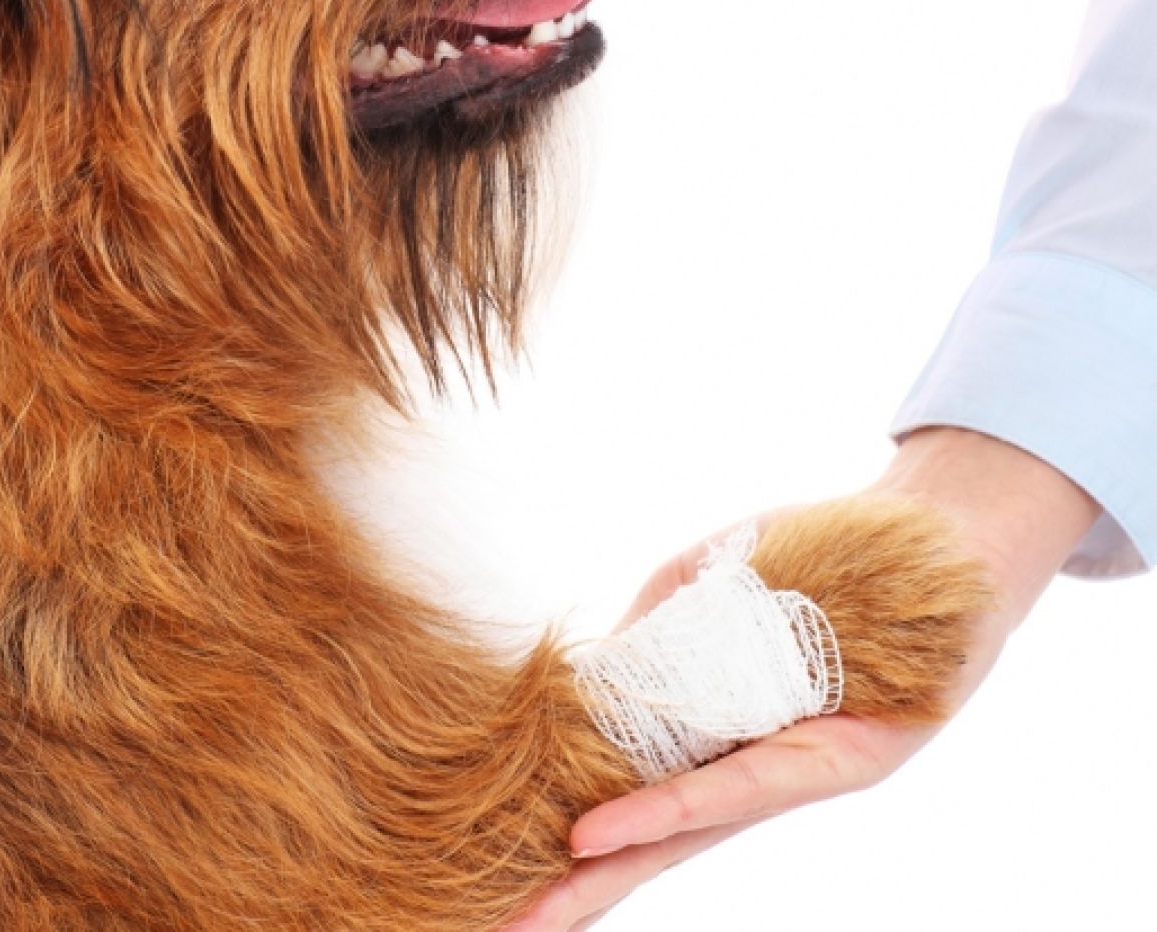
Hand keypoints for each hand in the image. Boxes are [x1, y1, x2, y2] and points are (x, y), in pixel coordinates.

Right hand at [502, 426, 1099, 930]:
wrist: (934, 544)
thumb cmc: (818, 558)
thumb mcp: (706, 583)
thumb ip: (650, 630)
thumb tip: (581, 676)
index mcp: (716, 729)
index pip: (632, 794)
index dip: (569, 832)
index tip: (507, 870)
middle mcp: (748, 765)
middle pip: (650, 842)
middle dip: (576, 887)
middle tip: (502, 927)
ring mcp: (787, 771)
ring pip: (683, 835)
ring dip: (608, 871)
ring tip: (539, 906)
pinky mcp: (836, 765)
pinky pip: (736, 788)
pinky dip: (667, 808)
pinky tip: (604, 832)